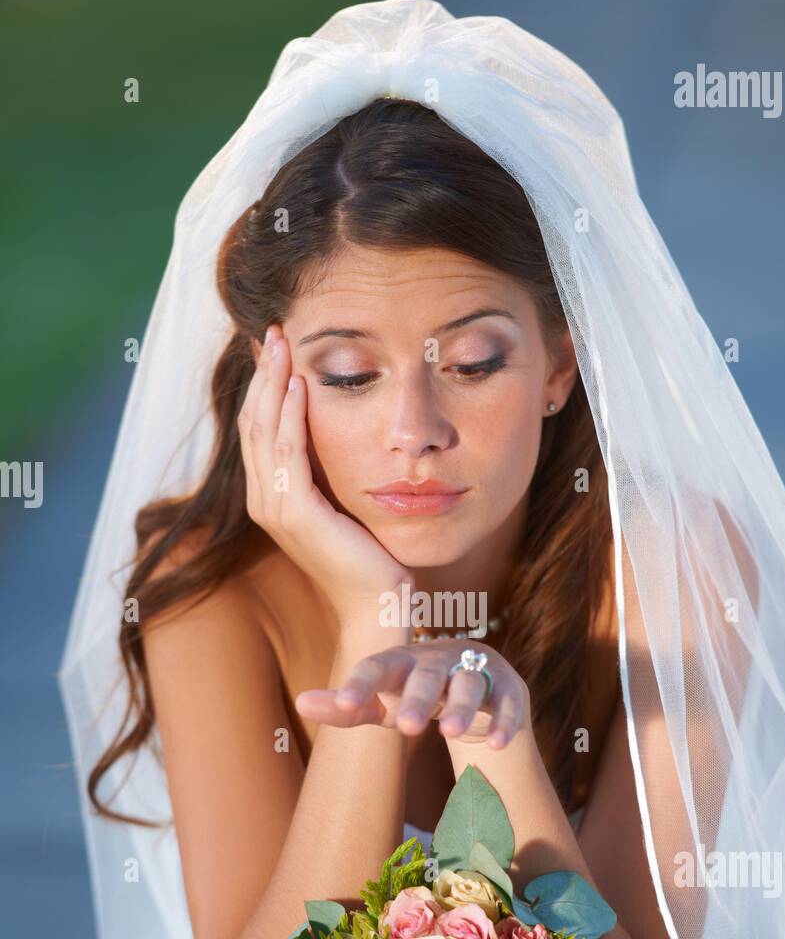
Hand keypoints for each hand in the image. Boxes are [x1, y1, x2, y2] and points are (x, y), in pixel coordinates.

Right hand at [238, 323, 411, 623]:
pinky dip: (292, 414)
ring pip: (264, 430)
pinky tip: (301, 383)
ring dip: (272, 382)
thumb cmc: (369, 560)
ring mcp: (276, 509)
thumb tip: (338, 433)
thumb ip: (330, 474)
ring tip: (281, 342)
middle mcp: (264, 501)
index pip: (259, 429)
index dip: (263, 385)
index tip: (275, 346)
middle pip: (253, 422)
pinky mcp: (298, 514)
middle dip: (263, 374)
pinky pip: (289, 453)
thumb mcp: (344, 506)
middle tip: (274, 330)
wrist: (375, 608)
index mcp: (271, 498)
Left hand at [295, 638, 530, 748]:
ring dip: (461, 708)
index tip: (344, 703)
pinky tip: (498, 744)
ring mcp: (476, 670)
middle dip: (417, 697)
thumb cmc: (415, 696)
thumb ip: (345, 707)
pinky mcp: (507, 687)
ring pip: (470, 684)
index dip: (362, 683)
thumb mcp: (381, 705)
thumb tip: (299, 703)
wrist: (478, 684)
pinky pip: (507, 702)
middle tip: (406, 727)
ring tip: (449, 733)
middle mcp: (439, 661)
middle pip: (428, 675)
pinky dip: (504, 722)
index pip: (379, 666)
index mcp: (403, 661)